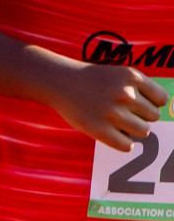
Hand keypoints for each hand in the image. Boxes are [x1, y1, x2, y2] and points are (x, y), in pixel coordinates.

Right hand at [47, 62, 167, 150]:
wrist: (58, 81)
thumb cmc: (91, 80)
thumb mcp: (118, 74)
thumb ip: (140, 89)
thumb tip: (161, 114)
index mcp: (131, 76)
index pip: (161, 99)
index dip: (151, 103)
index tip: (138, 103)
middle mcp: (124, 94)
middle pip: (153, 117)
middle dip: (140, 115)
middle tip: (122, 111)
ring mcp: (112, 113)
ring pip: (143, 131)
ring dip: (133, 129)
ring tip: (117, 122)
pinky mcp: (100, 130)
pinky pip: (127, 146)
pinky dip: (123, 142)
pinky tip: (112, 133)